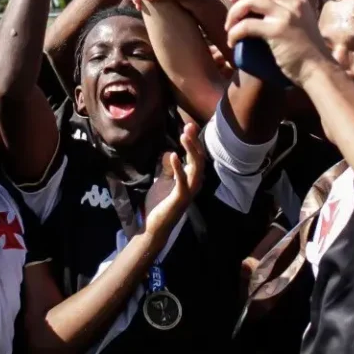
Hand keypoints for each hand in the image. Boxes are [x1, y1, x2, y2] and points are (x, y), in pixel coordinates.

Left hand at [144, 123, 206, 239]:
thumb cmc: (159, 204)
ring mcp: (188, 191)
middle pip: (199, 160)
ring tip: (184, 136)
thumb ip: (168, 168)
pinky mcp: (180, 198)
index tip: (189, 127)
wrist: (153, 226)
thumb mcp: (163, 181)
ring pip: (196, 169)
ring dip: (191, 151)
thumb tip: (169, 153)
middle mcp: (193, 184)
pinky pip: (182, 181)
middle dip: (194, 142)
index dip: (194, 142)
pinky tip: (174, 155)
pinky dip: (179, 168)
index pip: (196, 157)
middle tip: (189, 127)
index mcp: (190, 179)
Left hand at [225, 0, 329, 84]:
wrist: (318, 70)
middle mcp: (293, 3)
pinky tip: (233, 41)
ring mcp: (285, 16)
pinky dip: (235, 32)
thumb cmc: (308, 52)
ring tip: (230, 25)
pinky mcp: (277, 31)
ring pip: (250, 0)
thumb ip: (289, 11)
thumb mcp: (302, 23)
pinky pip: (247, 25)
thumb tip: (265, 6)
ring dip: (234, 12)